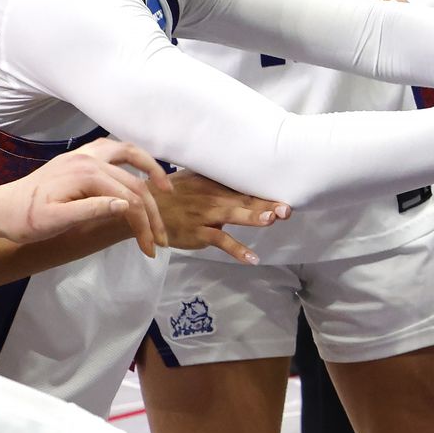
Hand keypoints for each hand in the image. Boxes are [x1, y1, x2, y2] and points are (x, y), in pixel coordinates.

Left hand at [0, 139, 171, 254]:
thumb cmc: (25, 221)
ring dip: (150, 169)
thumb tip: (127, 206)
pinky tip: (137, 171)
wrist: (0, 209)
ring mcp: (83, 154)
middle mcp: (88, 157)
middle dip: (152, 212)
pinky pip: (113, 149)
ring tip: (165, 189)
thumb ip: (92, 210)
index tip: (151, 250)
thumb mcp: (56, 222)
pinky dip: (132, 158)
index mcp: (85, 173)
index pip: (129, 199)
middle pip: (134, 182)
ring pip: (129, 153)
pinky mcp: (78, 157)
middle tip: (161, 239)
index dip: (144, 226)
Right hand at [153, 172, 288, 265]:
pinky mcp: (198, 232)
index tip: (286, 193)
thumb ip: (216, 179)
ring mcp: (205, 215)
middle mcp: (212, 196)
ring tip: (272, 220)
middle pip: (244, 199)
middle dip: (267, 204)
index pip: (244, 186)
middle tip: (287, 208)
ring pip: (233, 215)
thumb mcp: (194, 179)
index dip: (265, 191)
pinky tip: (252, 258)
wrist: (145, 208)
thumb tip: (241, 174)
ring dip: (253, 217)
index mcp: (214, 183)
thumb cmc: (173, 194)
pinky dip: (237, 250)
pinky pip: (220, 241)